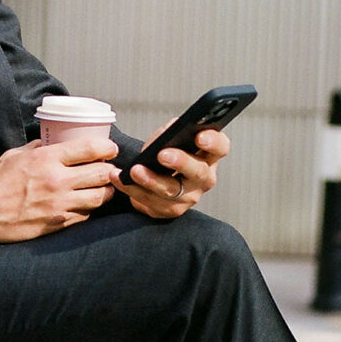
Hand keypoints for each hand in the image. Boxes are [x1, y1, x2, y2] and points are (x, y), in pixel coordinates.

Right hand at [0, 137, 118, 243]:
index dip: (107, 148)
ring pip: (99, 197)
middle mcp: (57, 181)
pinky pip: (85, 215)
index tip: (110, 149)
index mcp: (47, 159)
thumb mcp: (16, 155)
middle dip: (110, 170)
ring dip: (104, 191)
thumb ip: (39, 148)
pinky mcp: (58, 223)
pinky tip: (83, 204)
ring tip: (100, 188)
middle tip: (109, 169)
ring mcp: (60, 205)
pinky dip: (89, 208)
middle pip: (102, 174)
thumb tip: (54, 142)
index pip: (90, 149)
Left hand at [114, 126, 229, 218]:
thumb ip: (171, 132)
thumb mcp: (170, 137)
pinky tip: (120, 179)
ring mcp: (188, 198)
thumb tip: (170, 130)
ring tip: (134, 170)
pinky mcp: (169, 211)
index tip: (200, 136)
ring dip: (151, 180)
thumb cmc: (167, 152)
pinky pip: (150, 202)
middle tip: (162, 154)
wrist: (154, 176)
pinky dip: (132, 189)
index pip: (220, 148)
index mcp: (209, 156)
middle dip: (180, 162)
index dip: (214, 142)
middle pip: (198, 172)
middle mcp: (203, 179)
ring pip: (171, 191)